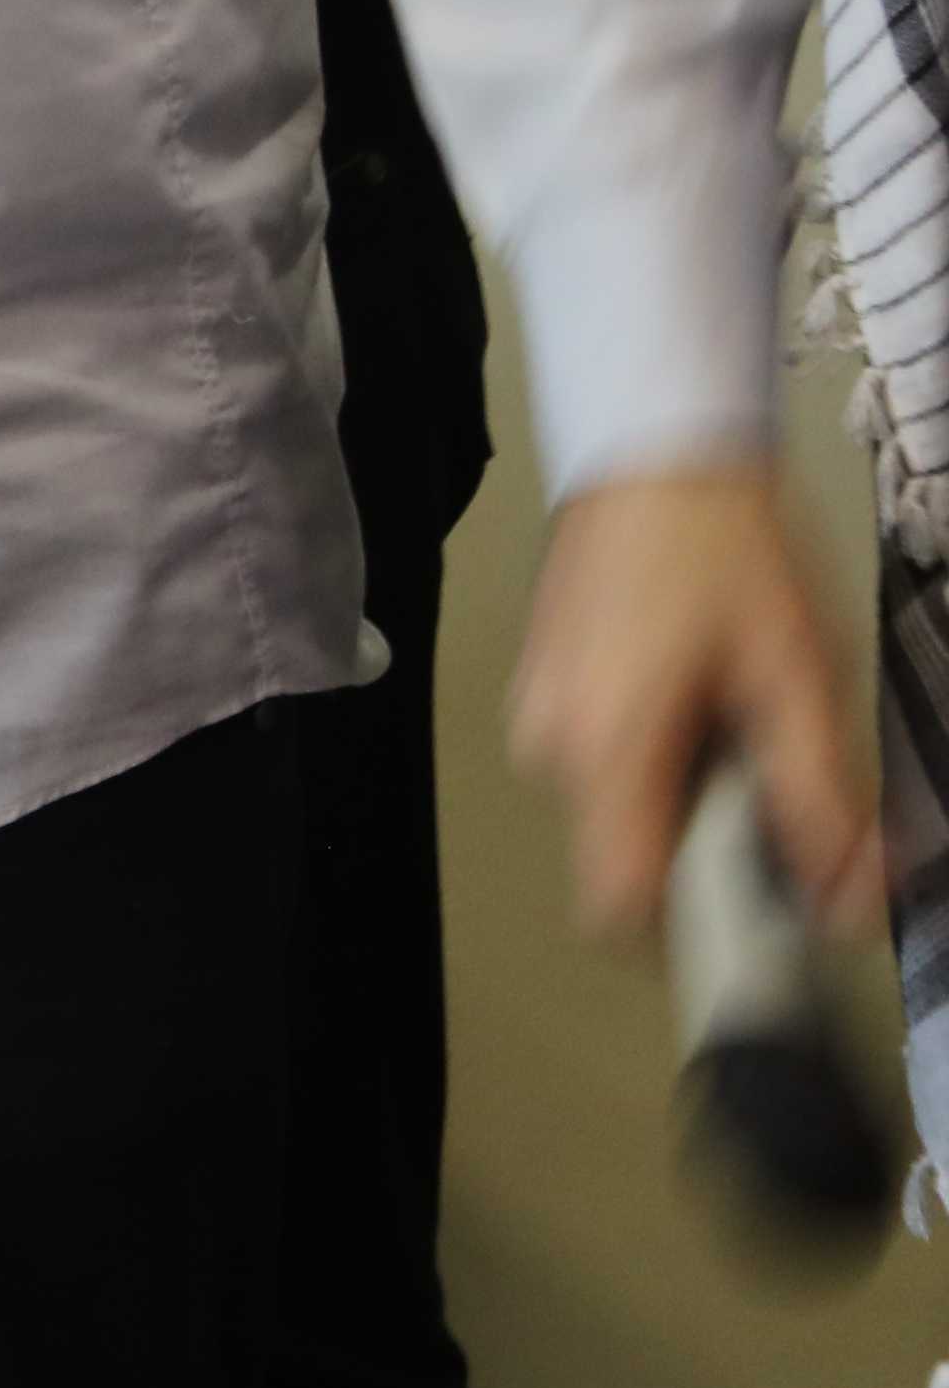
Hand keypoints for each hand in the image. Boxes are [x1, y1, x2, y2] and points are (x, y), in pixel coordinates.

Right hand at [516, 465, 877, 939]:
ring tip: (741, 713)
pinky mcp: (548, 681)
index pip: (619, 908)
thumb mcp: (800, 677)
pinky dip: (662, 750)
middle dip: (713, 847)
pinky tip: (703, 685)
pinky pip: (605, 758)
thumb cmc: (721, 546)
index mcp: (609, 748)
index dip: (688, 945)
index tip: (753, 937)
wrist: (653, 443)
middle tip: (778, 783)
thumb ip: (821, 799)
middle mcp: (554, 742)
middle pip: (632, 856)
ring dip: (689, 793)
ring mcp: (542, 708)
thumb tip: (845, 899)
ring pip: (621, 806)